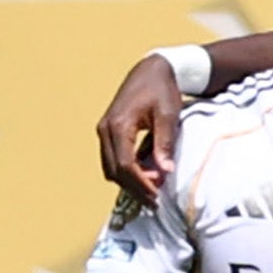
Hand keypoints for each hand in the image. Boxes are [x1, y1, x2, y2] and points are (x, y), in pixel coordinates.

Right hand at [95, 55, 186, 198]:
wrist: (151, 70)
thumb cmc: (162, 90)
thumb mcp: (168, 115)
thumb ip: (164, 142)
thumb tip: (164, 171)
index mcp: (119, 124)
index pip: (124, 164)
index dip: (140, 183)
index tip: (156, 196)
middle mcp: (105, 129)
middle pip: (113, 170)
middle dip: (134, 188)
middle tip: (155, 202)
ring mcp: (104, 130)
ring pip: (110, 167)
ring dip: (129, 182)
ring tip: (152, 191)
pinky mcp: (109, 132)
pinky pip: (112, 159)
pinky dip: (125, 172)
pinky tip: (145, 178)